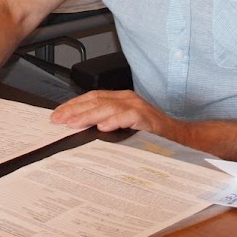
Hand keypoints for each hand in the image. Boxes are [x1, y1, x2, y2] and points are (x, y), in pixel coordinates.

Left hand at [50, 90, 175, 134]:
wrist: (180, 138)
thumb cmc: (151, 134)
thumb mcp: (124, 127)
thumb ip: (106, 124)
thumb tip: (79, 130)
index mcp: (120, 99)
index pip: (92, 98)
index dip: (73, 105)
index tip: (57, 115)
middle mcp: (127, 99)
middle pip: (96, 100)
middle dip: (74, 110)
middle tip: (58, 120)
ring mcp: (137, 107)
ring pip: (108, 107)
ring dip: (89, 115)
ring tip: (73, 124)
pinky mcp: (147, 118)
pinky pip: (129, 117)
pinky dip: (115, 121)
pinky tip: (103, 127)